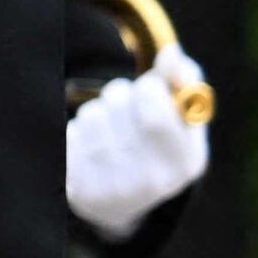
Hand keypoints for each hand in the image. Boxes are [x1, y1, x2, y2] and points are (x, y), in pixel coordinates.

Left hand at [67, 50, 210, 235]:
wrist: (124, 203)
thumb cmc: (161, 148)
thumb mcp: (185, 123)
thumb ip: (185, 85)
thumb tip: (171, 54)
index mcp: (182, 164)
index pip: (154, 113)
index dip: (148, 88)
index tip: (150, 86)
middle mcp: (147, 180)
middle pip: (119, 104)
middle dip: (122, 93)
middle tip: (129, 106)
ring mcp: (108, 187)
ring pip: (92, 114)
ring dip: (100, 111)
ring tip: (112, 129)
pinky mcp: (76, 187)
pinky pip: (71, 133)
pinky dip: (80, 131)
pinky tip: (92, 147)